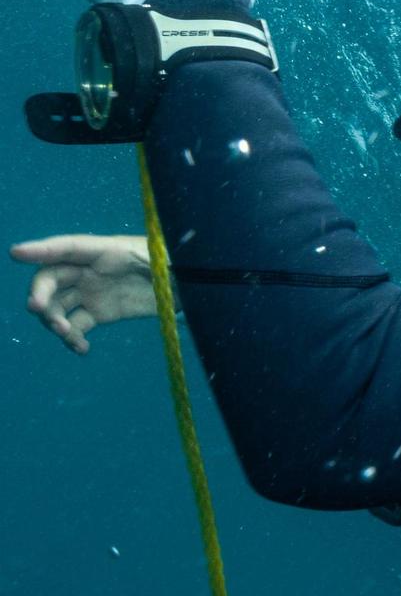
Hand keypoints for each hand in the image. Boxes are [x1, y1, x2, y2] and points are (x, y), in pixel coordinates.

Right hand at [9, 234, 165, 353]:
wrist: (187, 288)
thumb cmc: (174, 265)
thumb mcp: (162, 259)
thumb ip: (144, 259)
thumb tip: (138, 255)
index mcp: (105, 250)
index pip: (68, 247)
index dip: (41, 249)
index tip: (16, 253)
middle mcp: (90, 270)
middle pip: (52, 278)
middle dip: (40, 293)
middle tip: (38, 309)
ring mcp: (91, 291)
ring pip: (57, 304)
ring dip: (53, 319)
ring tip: (67, 334)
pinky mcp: (99, 313)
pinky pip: (75, 325)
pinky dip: (72, 338)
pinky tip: (82, 348)